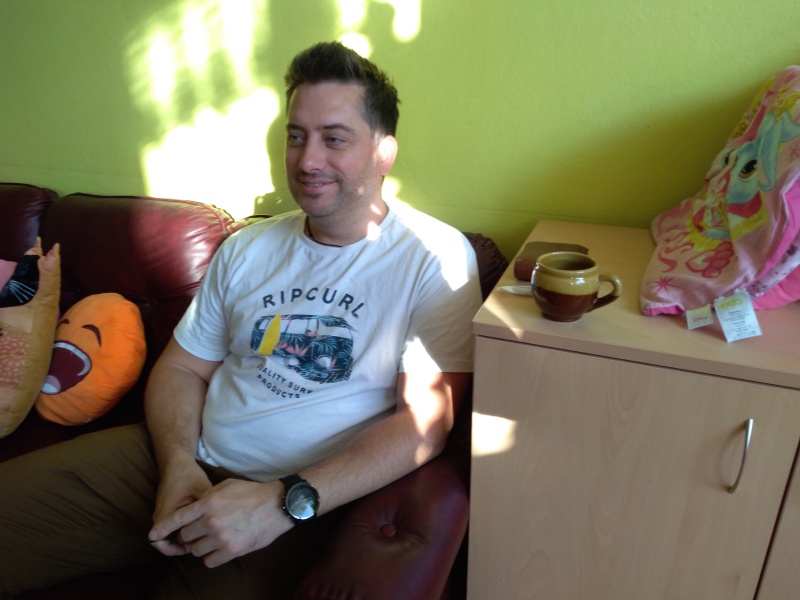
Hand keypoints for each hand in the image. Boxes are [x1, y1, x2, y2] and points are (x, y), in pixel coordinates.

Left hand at [148, 478, 292, 567]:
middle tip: (200, 531)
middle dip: (189, 534)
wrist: (277, 505)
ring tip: (212, 538)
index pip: (177, 519)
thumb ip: (206, 498)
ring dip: (200, 545)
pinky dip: (211, 556)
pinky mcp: (232, 550)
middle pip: (186, 536)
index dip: (162, 529)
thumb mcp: (226, 486)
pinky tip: (219, 547)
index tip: (152, 536)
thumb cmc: (252, 493)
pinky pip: (209, 561)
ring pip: (196, 550)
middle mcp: (212, 521)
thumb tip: (193, 509)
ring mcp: (221, 538)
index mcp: (209, 503)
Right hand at [149, 457, 211, 556]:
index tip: (193, 547)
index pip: (162, 540)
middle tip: (203, 546)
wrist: (177, 463)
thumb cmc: (189, 475)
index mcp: (166, 513)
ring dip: (183, 541)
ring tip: (204, 539)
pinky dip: (183, 532)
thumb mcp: (201, 490)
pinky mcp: (168, 513)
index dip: (176, 548)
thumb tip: (221, 523)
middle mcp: (160, 517)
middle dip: (182, 547)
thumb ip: (207, 508)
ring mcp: (163, 516)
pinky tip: (200, 531)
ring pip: (170, 536)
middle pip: (167, 542)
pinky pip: (173, 529)